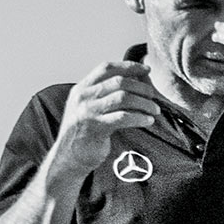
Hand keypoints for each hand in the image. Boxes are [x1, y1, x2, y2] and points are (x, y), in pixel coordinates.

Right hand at [49, 61, 162, 178]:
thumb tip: (136, 84)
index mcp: (82, 88)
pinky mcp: (95, 127)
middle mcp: (83, 96)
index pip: (106, 68)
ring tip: (155, 110)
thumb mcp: (90, 108)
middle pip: (119, 82)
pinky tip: (148, 121)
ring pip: (123, 97)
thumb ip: (104, 95)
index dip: (128, 66)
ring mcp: (88, 111)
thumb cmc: (85, 133)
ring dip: (144, 103)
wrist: (68, 156)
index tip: (146, 70)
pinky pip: (123, 117)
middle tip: (154, 97)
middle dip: (141, 87)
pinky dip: (140, 117)